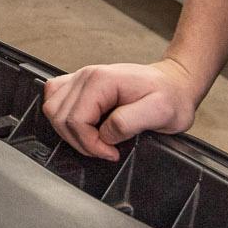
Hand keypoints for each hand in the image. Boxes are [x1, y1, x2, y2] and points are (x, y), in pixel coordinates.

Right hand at [41, 57, 203, 159]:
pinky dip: (63, 117)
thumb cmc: (170, 97)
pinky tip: (85, 126)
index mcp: (101, 81)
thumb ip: (129, 123)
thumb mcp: (160, 113)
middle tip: (105, 149)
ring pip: (52, 109)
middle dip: (80, 141)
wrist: (175, 84)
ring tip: (95, 139)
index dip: (91, 143)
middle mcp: (87, 75)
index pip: (75, 120)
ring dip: (70, 131)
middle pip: (59, 116)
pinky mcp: (81, 84)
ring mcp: (82, 78)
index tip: (111, 152)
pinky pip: (55, 99)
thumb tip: (105, 134)